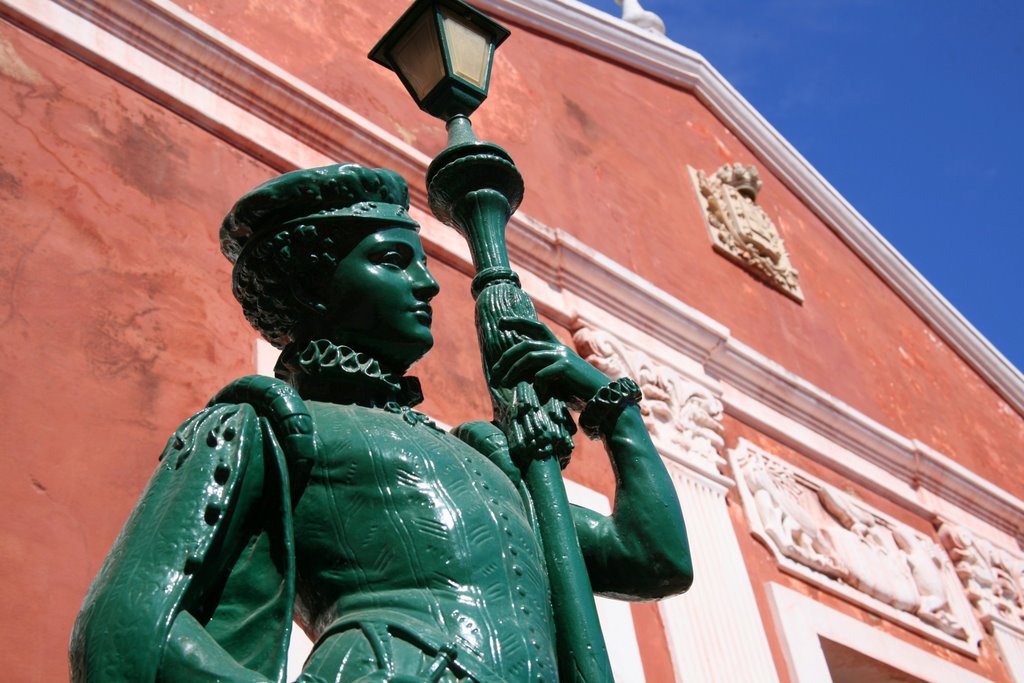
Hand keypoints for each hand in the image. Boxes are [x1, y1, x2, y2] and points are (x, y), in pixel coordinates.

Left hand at [490, 317, 609, 405]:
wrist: (603, 396)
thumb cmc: (580, 391)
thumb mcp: (560, 378)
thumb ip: (544, 372)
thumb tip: (521, 376)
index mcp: (558, 348)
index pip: (536, 328)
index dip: (519, 323)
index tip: (501, 322)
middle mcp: (559, 348)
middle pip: (526, 344)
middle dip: (507, 355)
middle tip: (494, 369)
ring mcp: (562, 356)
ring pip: (529, 357)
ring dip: (513, 371)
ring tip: (504, 383)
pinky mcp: (565, 367)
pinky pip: (541, 374)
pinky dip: (536, 386)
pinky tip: (538, 396)